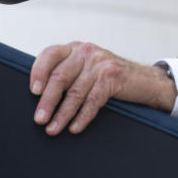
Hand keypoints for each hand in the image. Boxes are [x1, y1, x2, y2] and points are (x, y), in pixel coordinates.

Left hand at [29, 41, 176, 134]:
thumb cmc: (109, 78)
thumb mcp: (86, 69)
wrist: (144, 80)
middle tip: (39, 119)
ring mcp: (100, 63)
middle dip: (48, 101)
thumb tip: (38, 97)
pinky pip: (92, 100)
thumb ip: (66, 73)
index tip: (33, 92)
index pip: (50, 54)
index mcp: (75, 48)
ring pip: (75, 92)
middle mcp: (86, 52)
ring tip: (53, 129)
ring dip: (62, 114)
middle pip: (60, 77)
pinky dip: (82, 117)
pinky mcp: (113, 77)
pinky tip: (74, 128)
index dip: (39, 72)